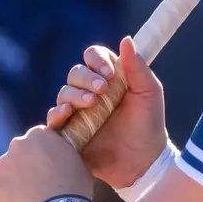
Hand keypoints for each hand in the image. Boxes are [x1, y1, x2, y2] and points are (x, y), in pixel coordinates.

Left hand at [0, 128, 94, 201]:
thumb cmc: (74, 188)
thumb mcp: (77, 162)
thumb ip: (62, 154)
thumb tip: (58, 159)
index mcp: (39, 135)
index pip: (39, 138)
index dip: (44, 153)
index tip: (49, 166)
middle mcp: (16, 145)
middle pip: (19, 154)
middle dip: (26, 165)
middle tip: (39, 184)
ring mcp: (1, 167)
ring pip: (7, 173)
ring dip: (15, 182)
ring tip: (29, 200)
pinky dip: (6, 200)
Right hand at [47, 36, 168, 189]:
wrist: (143, 162)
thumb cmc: (149, 125)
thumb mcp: (149, 94)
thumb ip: (137, 67)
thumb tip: (126, 38)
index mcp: (109, 79)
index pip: (93, 56)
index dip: (97, 60)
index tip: (109, 73)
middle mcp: (90, 92)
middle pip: (75, 73)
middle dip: (86, 79)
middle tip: (102, 91)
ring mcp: (78, 112)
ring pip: (64, 93)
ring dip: (74, 95)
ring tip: (91, 104)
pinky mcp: (69, 132)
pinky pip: (54, 118)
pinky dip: (57, 113)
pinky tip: (68, 113)